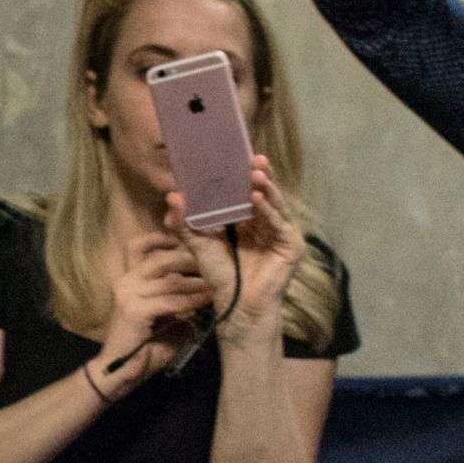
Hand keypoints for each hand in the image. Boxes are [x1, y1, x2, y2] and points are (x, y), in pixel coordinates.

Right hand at [94, 231, 213, 397]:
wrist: (121, 372)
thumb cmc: (145, 346)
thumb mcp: (163, 314)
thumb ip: (177, 296)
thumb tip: (204, 284)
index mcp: (129, 278)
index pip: (139, 246)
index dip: (162, 239)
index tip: (190, 244)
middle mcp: (125, 280)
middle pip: (161, 258)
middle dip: (189, 260)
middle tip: (212, 264)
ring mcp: (128, 294)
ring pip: (170, 280)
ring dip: (197, 283)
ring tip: (217, 285)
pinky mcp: (134, 310)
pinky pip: (170, 301)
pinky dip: (191, 302)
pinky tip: (205, 302)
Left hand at [162, 157, 304, 344]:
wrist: (237, 306)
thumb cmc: (222, 276)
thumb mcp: (199, 245)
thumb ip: (186, 223)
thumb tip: (172, 197)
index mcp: (249, 219)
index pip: (246, 191)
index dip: (241, 175)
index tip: (233, 156)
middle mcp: (267, 222)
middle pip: (264, 192)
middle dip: (258, 174)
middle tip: (252, 157)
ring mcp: (281, 232)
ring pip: (274, 203)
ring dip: (266, 187)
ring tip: (255, 173)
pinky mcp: (291, 244)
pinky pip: (279, 222)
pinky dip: (268, 209)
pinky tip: (257, 198)